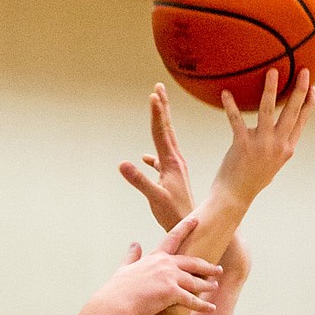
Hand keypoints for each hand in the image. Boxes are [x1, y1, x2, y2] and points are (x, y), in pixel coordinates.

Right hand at [105, 217, 221, 314]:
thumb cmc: (119, 288)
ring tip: (215, 287)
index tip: (196, 220)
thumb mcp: (125, 267)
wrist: (118, 302)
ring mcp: (170, 277)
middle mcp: (166, 264)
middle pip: (192, 263)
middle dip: (206, 266)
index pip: (173, 238)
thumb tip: (134, 244)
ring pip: (195, 281)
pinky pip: (191, 300)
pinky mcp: (172, 292)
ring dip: (207, 285)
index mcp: (156, 257)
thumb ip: (132, 256)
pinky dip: (202, 306)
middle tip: (217, 268)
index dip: (185, 228)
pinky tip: (211, 309)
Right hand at [120, 84, 194, 233]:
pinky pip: (160, 161)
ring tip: (156, 111)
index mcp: (171, 161)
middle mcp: (175, 161)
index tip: (153, 93)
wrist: (192, 227)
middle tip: (158, 87)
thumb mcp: (155, 197)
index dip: (156, 112)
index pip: (161, 131)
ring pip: (165, 141)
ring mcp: (174, 170)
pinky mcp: (171, 179)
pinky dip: (153, 156)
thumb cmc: (174, 214)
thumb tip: (123, 163)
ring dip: (159, 125)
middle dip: (161, 108)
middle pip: (166, 129)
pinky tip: (146, 158)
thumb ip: (139, 180)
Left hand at [209, 69, 314, 220]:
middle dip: (299, 90)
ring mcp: (260, 144)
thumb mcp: (271, 164)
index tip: (313, 88)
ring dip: (270, 89)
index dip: (308, 104)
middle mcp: (277, 145)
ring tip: (272, 72)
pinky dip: (230, 106)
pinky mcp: (242, 145)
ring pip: (268, 110)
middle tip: (304, 70)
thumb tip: (279, 136)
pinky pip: (236, 120)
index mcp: (286, 149)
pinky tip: (226, 93)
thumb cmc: (251, 180)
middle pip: (292, 112)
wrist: (234, 197)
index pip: (301, 122)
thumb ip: (277, 147)